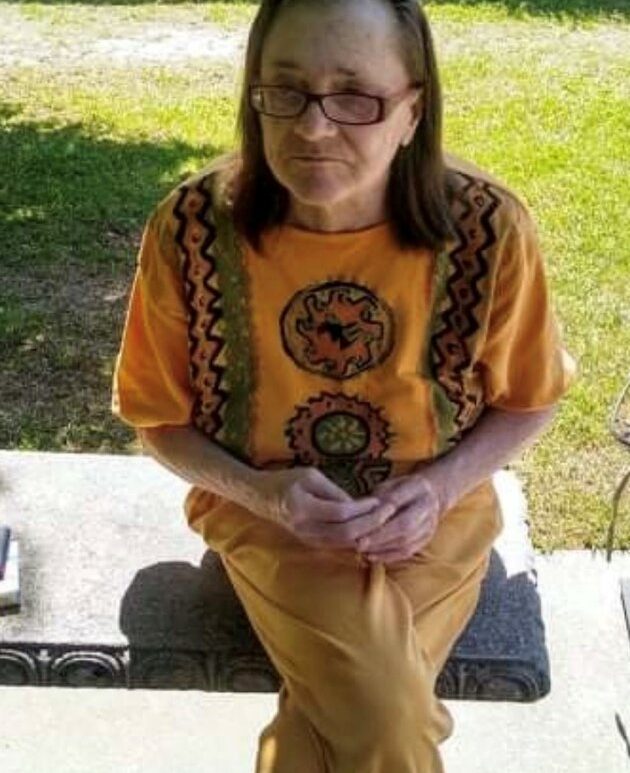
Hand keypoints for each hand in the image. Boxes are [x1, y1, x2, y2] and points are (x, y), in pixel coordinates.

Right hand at [253, 466, 396, 550]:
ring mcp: (308, 539)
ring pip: (344, 543)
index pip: (341, 513)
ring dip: (366, 534)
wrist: (262, 498)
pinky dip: (356, 539)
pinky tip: (370, 531)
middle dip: (371, 524)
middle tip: (389, 512)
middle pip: (346, 533)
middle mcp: (306, 528)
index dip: (363, 509)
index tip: (379, 501)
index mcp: (303, 508)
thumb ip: (334, 491)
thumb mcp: (310, 476)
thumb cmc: (286, 481)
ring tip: (384, 521)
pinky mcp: (312, 544)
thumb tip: (358, 506)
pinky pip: (338, 546)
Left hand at [355, 472, 446, 563]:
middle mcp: (428, 506)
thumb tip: (361, 513)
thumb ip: (378, 497)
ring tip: (363, 550)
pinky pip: (407, 551)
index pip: (397, 501)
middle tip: (360, 542)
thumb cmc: (401, 489)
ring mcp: (430, 524)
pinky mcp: (426, 539)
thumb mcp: (389, 484)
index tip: (361, 521)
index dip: (379, 512)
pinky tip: (372, 556)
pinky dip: (388, 556)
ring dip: (382, 548)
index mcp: (418, 486)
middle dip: (380, 535)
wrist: (429, 495)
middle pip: (405, 525)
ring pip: (407, 541)